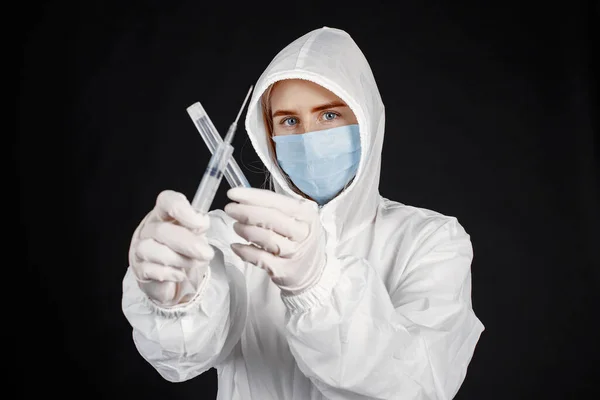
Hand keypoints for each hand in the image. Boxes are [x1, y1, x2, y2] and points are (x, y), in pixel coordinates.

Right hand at [129, 190, 214, 304]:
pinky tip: (180, 275)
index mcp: (164, 214)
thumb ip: (198, 227)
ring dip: (177, 259)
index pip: (166, 201)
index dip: (182, 209)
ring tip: (193, 264)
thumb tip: (202, 222)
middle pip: (160, 230)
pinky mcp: (139, 269)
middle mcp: (149, 228)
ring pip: (149, 249)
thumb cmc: (186, 252)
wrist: (178, 280)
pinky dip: (168, 273)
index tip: (201, 223)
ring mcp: (140, 249)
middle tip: (206, 253)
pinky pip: (148, 269)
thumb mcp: (197, 236)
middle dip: (187, 243)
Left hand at [225, 187, 325, 295]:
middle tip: (230, 209)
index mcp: (306, 215)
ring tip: (236, 226)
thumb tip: (244, 198)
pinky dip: (244, 251)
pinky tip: (236, 246)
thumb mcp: (298, 218)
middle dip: (246, 212)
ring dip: (245, 230)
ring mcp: (294, 253)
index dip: (253, 197)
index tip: (233, 193)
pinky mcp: (284, 270)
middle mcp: (303, 233)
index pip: (277, 201)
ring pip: (265, 238)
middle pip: (271, 218)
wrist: (312, 270)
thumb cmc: (299, 238)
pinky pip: (259, 258)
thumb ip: (275, 206)